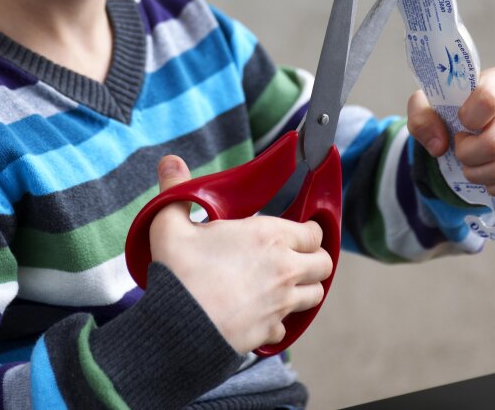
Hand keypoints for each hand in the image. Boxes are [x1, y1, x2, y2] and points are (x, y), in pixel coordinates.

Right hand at [148, 155, 332, 354]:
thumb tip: (170, 161)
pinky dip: (277, 320)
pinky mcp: (269, 332)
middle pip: (324, 264)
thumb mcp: (170, 223)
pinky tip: (259, 313)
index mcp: (269, 236)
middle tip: (295, 257)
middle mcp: (284, 269)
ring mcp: (280, 304)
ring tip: (282, 285)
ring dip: (302, 289)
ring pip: (314, 296)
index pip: (315, 232)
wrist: (173, 328)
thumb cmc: (178, 272)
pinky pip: (286, 327)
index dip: (309, 231)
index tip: (298, 231)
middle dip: (314, 260)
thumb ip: (176, 190)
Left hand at [407, 66, 494, 196]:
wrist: (478, 120)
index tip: (459, 123)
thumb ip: (421, 118)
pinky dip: (494, 186)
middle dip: (468, 155)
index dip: (468, 119)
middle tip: (460, 149)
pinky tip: (484, 177)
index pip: (488, 100)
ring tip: (469, 164)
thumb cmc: (452, 107)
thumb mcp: (428, 105)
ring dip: (478, 174)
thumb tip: (438, 146)